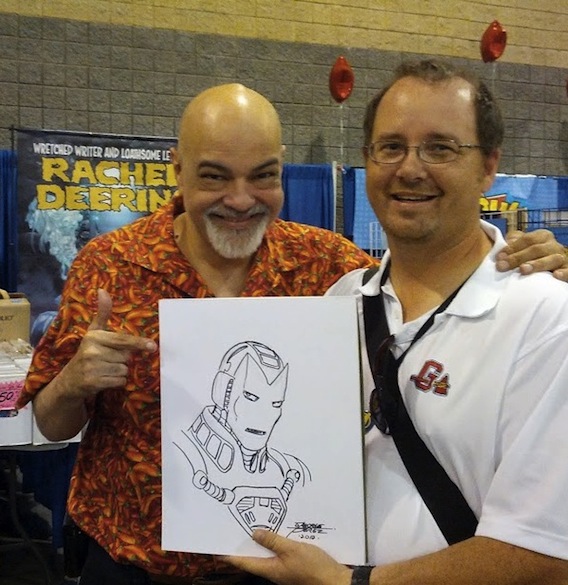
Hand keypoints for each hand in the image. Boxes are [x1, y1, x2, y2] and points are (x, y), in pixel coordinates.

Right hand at [62, 289, 156, 399]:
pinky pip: (120, 381)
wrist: (69, 380)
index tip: (153, 346)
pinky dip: (117, 382)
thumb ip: (102, 313)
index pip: (122, 340)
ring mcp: (91, 368)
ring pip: (124, 370)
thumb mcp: (94, 332)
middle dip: (123, 359)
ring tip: (105, 369)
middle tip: (108, 360)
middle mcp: (91, 351)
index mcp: (94, 337)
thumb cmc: (88, 352)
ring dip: (119, 372)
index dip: (139, 343)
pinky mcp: (93, 383)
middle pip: (126, 357)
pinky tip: (105, 379)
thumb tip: (103, 290)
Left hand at [224, 529, 351, 584]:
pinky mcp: (295, 567)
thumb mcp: (292, 549)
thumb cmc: (313, 568)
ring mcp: (284, 571)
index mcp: (270, 570)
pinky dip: (275, 544)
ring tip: (254, 527)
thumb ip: (273, 541)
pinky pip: (280, 555)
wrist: (336, 582)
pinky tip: (278, 534)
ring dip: (261, 543)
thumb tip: (254, 533)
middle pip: (255, 558)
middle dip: (246, 545)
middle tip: (236, 530)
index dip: (231, 555)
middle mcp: (274, 572)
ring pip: (268, 555)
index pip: (245, 562)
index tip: (219, 548)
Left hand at [496, 229, 567, 280]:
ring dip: (537, 264)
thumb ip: (514, 242)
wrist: (544, 266)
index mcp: (543, 236)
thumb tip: (506, 243)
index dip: (512, 247)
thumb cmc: (529, 256)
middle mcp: (554, 245)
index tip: (499, 257)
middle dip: (517, 257)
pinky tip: (556, 275)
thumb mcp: (521, 246)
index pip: (527, 239)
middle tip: (502, 266)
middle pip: (536, 249)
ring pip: (552, 259)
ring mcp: (561, 258)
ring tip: (523, 270)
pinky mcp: (567, 270)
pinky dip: (564, 273)